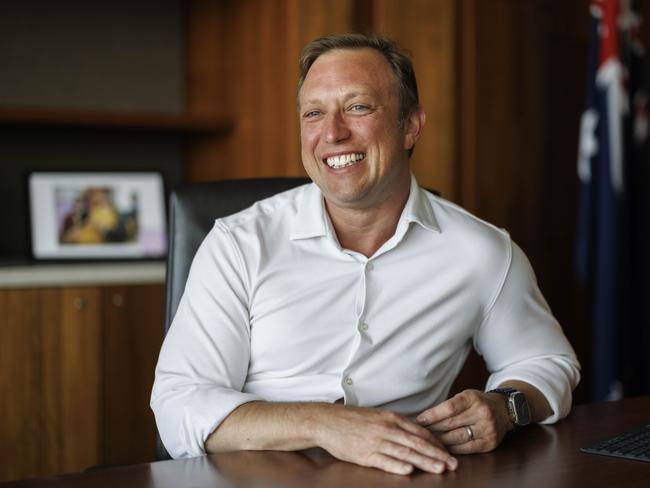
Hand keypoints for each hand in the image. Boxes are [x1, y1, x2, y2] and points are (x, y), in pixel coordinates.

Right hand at [315, 405, 457, 474]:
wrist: (327, 421)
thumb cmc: (352, 419)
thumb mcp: (377, 416)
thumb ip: (395, 424)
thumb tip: (415, 433)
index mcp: (390, 418)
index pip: (419, 431)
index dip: (436, 442)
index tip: (448, 451)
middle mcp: (386, 428)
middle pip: (416, 442)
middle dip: (437, 454)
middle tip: (452, 463)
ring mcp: (375, 441)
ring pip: (405, 452)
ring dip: (424, 461)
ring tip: (439, 469)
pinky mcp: (364, 454)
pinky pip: (384, 461)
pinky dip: (397, 465)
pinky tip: (409, 470)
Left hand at [415, 389, 511, 453]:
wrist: (504, 410)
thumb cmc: (478, 403)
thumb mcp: (465, 396)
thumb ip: (448, 406)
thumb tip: (424, 418)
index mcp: (473, 398)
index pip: (449, 408)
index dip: (432, 415)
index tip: (419, 420)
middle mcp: (482, 413)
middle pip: (451, 424)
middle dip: (433, 429)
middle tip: (420, 432)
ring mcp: (487, 429)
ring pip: (457, 437)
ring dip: (440, 440)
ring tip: (428, 440)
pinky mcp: (489, 443)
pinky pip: (466, 448)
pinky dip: (452, 448)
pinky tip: (443, 447)